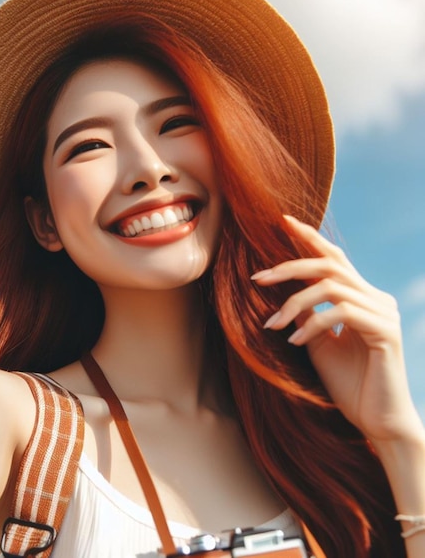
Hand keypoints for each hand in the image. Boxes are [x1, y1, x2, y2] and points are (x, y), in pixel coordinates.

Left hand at [252, 215, 421, 445]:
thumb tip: (286, 292)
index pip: (334, 258)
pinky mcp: (385, 331)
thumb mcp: (315, 342)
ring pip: (331, 286)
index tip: (282, 221)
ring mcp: (384, 313)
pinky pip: (341, 312)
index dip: (309, 237)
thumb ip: (305, 314)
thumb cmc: (347, 384)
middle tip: (257, 278)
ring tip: (271, 324)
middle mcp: (376, 298)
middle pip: (330, 264)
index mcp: (361, 297)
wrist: (377, 422)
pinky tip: (295, 341)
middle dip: (289, 266)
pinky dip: (312, 323)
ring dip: (293, 303)